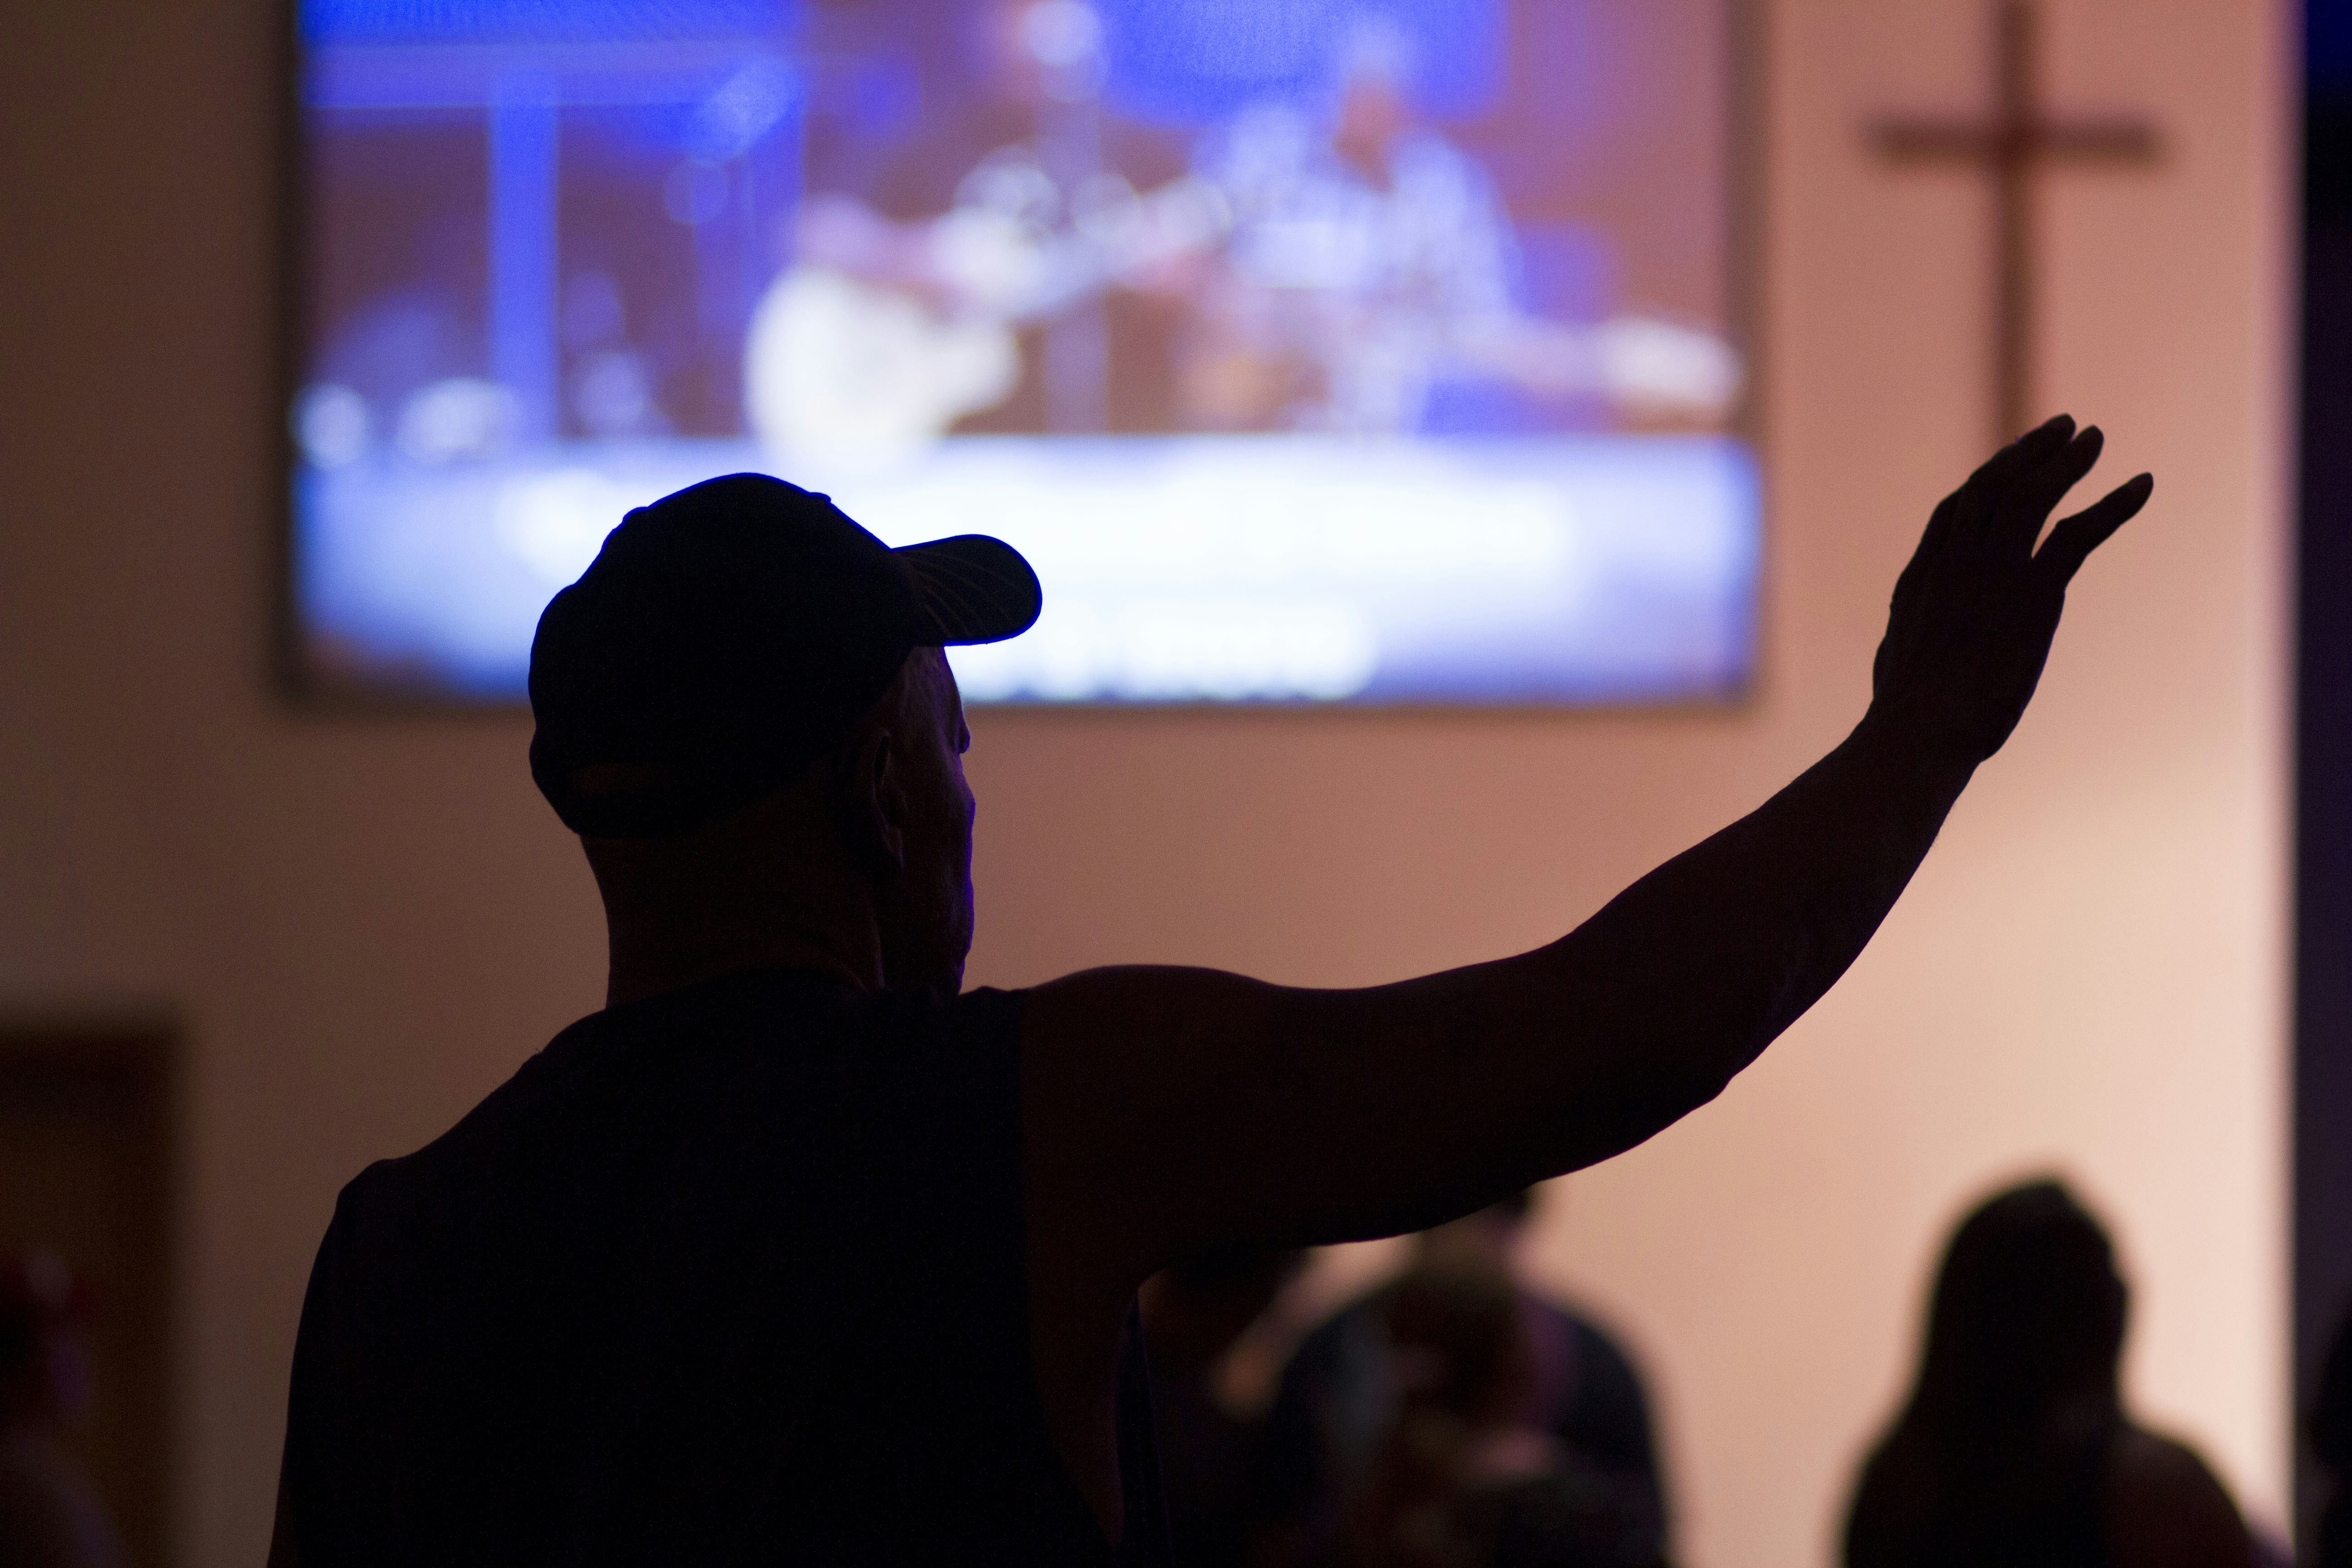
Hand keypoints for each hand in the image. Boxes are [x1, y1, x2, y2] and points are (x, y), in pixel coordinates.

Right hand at [1868, 415, 2151, 763]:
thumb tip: (1908, 654)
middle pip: (1992, 484)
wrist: (1918, 731)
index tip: (2013, 460)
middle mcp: (1955, 561)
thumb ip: (1914, 637)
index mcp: (1921, 576)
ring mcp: (1993, 574)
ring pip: (2030, 495)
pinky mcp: (2032, 594)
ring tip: (2093, 438)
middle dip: (2029, 450)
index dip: (1988, 476)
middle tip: (2063, 427)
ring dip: (2067, 461)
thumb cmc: (1905, 716)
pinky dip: (2115, 505)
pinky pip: (2077, 534)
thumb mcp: (1899, 659)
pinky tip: (2143, 485)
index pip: (1955, 507)